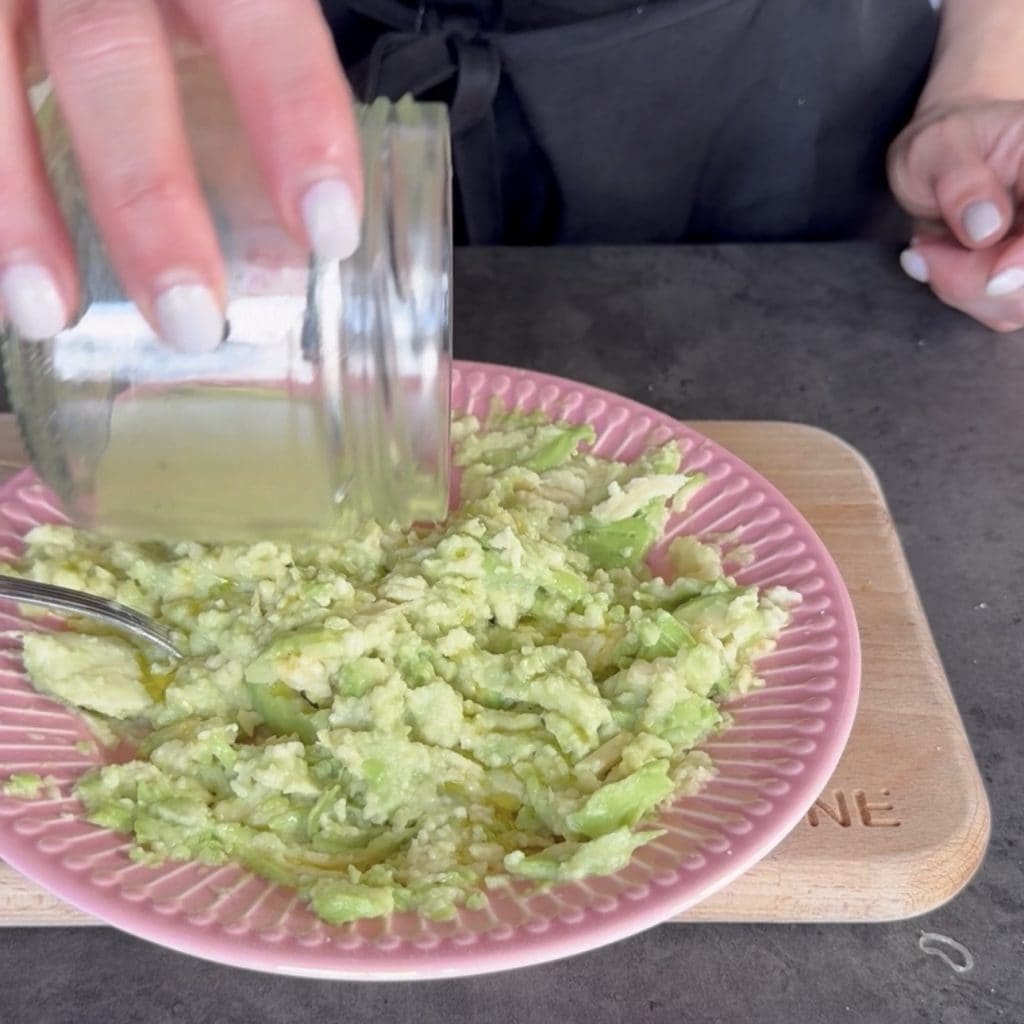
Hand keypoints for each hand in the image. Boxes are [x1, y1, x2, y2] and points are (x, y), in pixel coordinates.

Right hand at [0, 0, 361, 350]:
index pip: (259, 19)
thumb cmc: (164, 2)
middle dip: (150, 195)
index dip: (296, 118)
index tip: (328, 230)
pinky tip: (3, 285)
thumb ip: (245, 108)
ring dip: (19, 205)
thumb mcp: (211, 23)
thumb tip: (275, 266)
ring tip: (46, 310)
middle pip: (110, 54)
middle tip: (190, 317)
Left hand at [889, 99, 1023, 332]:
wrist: (943, 164)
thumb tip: (986, 228)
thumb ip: (961, 181)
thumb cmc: (942, 147)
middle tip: (924, 249)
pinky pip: (1001, 312)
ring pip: (1019, 305)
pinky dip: (961, 296)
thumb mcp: (937, 147)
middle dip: (976, 280)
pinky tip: (940, 261)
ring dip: (962, 289)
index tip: (994, 280)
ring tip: (929, 248)